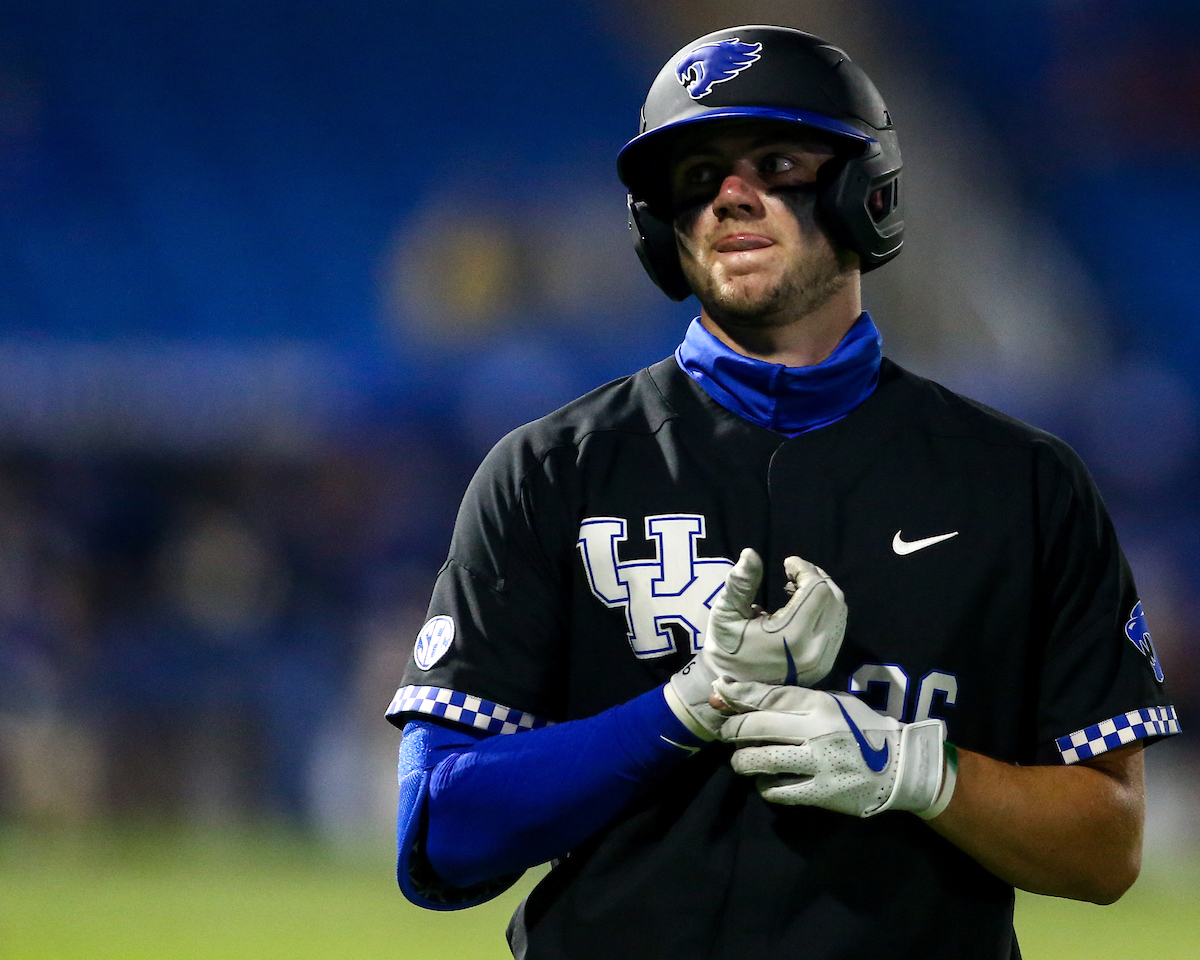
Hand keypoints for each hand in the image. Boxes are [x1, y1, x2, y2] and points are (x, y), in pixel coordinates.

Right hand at [703, 548, 845, 687]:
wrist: (732, 687)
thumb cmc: (726, 647)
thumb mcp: (725, 613)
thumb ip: (740, 584)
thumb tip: (750, 554)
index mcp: (792, 635)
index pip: (816, 589)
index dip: (804, 569)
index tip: (786, 563)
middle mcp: (815, 649)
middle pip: (833, 598)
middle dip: (815, 577)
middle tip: (794, 572)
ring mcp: (823, 660)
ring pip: (839, 612)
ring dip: (823, 592)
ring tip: (797, 587)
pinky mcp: (825, 666)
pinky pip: (837, 628)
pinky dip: (826, 610)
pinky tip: (804, 607)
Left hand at [716, 679, 955, 818]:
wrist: (901, 767)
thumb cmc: (863, 729)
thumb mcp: (835, 704)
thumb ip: (796, 702)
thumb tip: (748, 697)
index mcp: (820, 705)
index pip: (768, 696)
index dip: (738, 695)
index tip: (718, 693)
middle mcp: (816, 731)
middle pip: (756, 727)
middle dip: (732, 729)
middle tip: (726, 733)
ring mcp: (818, 763)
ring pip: (761, 760)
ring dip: (741, 760)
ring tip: (740, 760)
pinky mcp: (821, 792)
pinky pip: (778, 791)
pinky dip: (765, 786)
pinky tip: (765, 782)